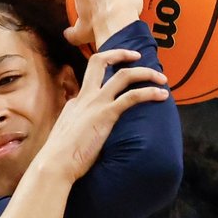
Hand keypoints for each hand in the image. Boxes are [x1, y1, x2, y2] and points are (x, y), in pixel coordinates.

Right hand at [33, 48, 168, 180]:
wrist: (55, 164)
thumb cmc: (61, 158)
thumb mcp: (68, 137)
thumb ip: (79, 130)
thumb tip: (89, 136)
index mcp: (76, 102)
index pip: (91, 79)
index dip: (107, 75)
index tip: (121, 78)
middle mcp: (85, 97)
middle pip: (99, 61)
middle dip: (120, 53)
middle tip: (137, 56)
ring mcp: (95, 104)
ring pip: (123, 75)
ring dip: (145, 73)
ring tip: (162, 78)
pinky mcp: (106, 114)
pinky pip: (132, 96)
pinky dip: (149, 92)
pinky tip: (161, 95)